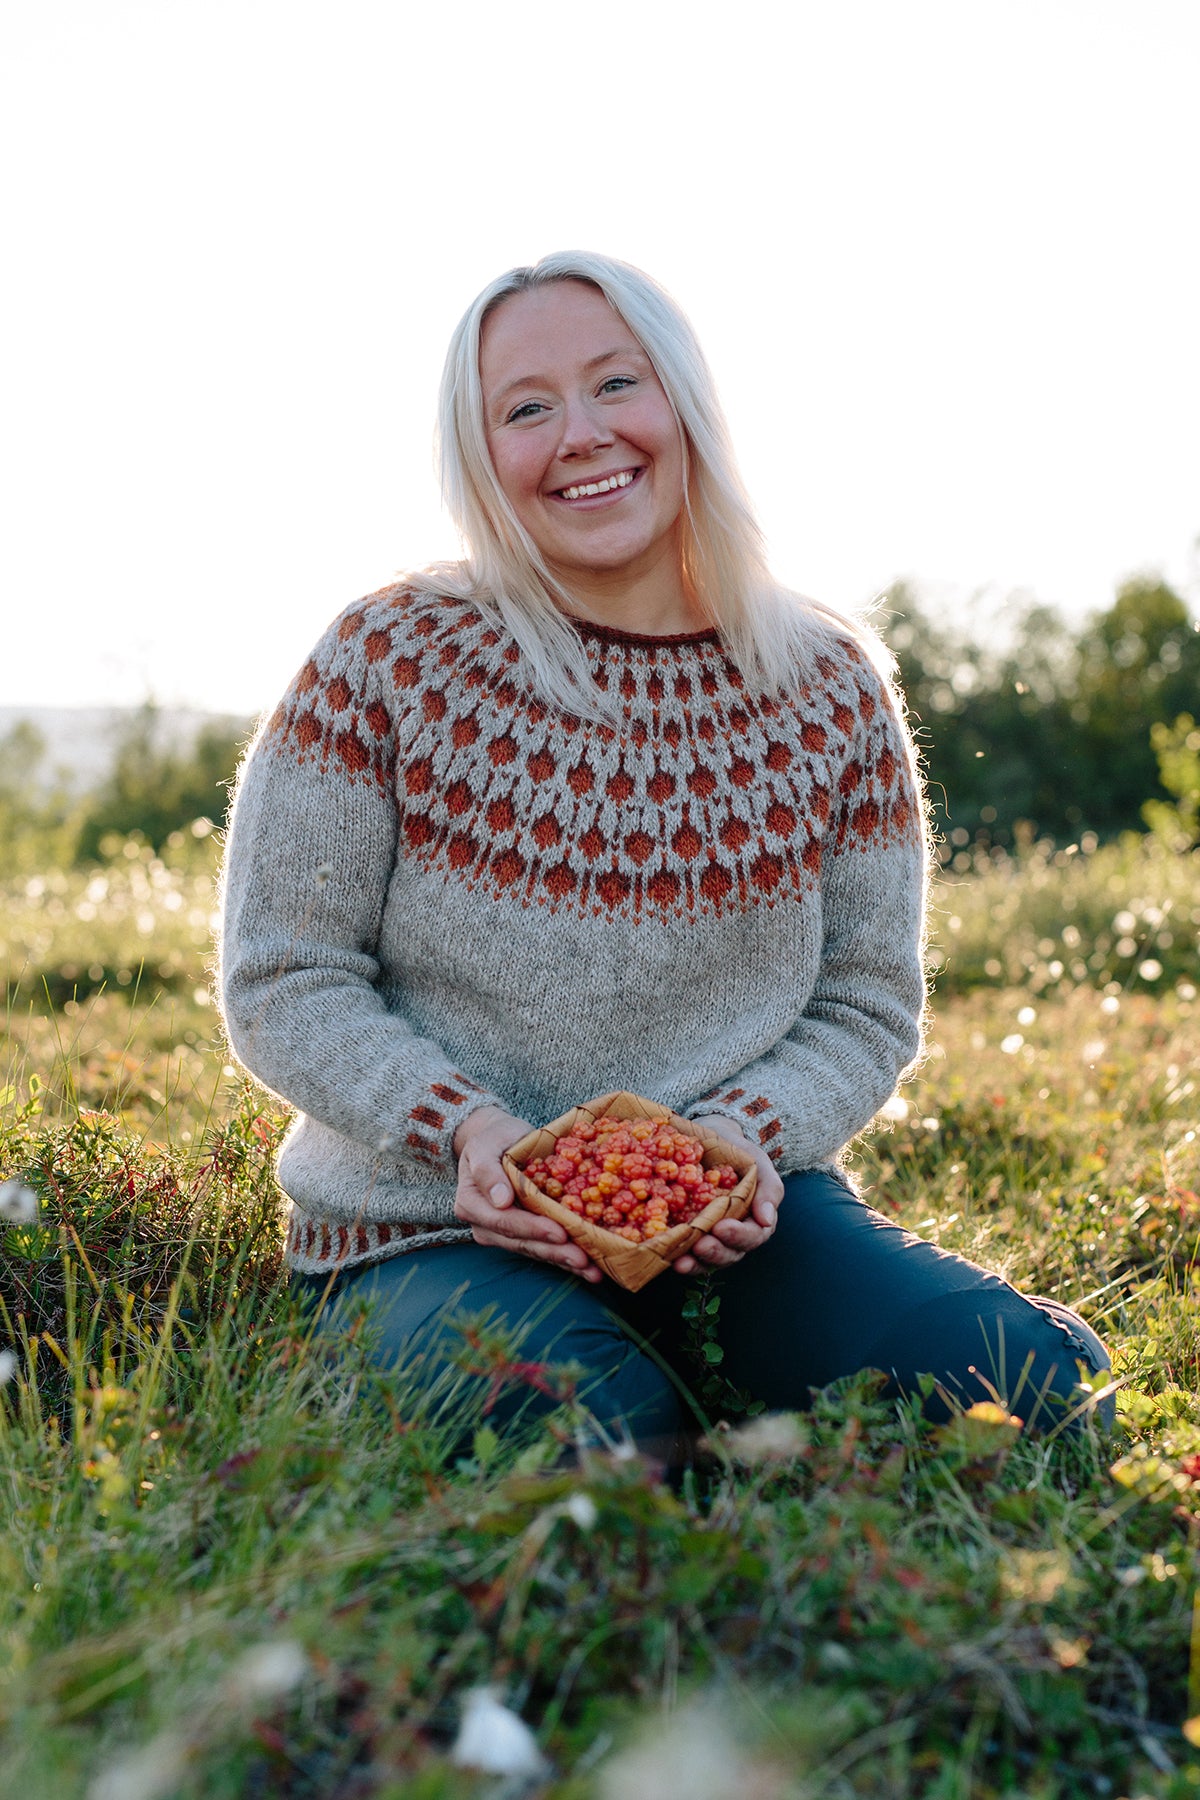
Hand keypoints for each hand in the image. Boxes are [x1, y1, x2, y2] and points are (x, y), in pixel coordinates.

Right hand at [452, 1106, 603, 1283]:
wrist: (499, 1140)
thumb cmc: (494, 1138)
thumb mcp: (485, 1144)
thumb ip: (487, 1171)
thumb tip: (501, 1201)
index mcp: (471, 1203)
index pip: (504, 1221)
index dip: (532, 1228)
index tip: (559, 1232)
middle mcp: (484, 1225)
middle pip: (522, 1242)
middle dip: (554, 1252)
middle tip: (583, 1259)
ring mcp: (503, 1234)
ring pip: (535, 1250)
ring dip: (564, 1261)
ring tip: (592, 1270)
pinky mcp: (521, 1236)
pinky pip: (543, 1248)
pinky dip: (565, 1258)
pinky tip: (589, 1267)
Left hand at [671, 1117, 784, 1274]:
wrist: (709, 1136)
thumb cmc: (737, 1151)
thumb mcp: (757, 1161)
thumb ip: (768, 1187)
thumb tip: (767, 1219)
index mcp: (755, 1219)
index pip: (754, 1235)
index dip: (739, 1235)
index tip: (721, 1227)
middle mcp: (734, 1234)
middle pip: (730, 1253)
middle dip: (716, 1252)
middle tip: (701, 1245)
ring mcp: (711, 1237)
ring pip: (708, 1260)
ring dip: (697, 1263)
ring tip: (682, 1260)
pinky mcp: (689, 1235)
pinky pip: (687, 1253)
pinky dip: (679, 1258)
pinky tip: (670, 1259)